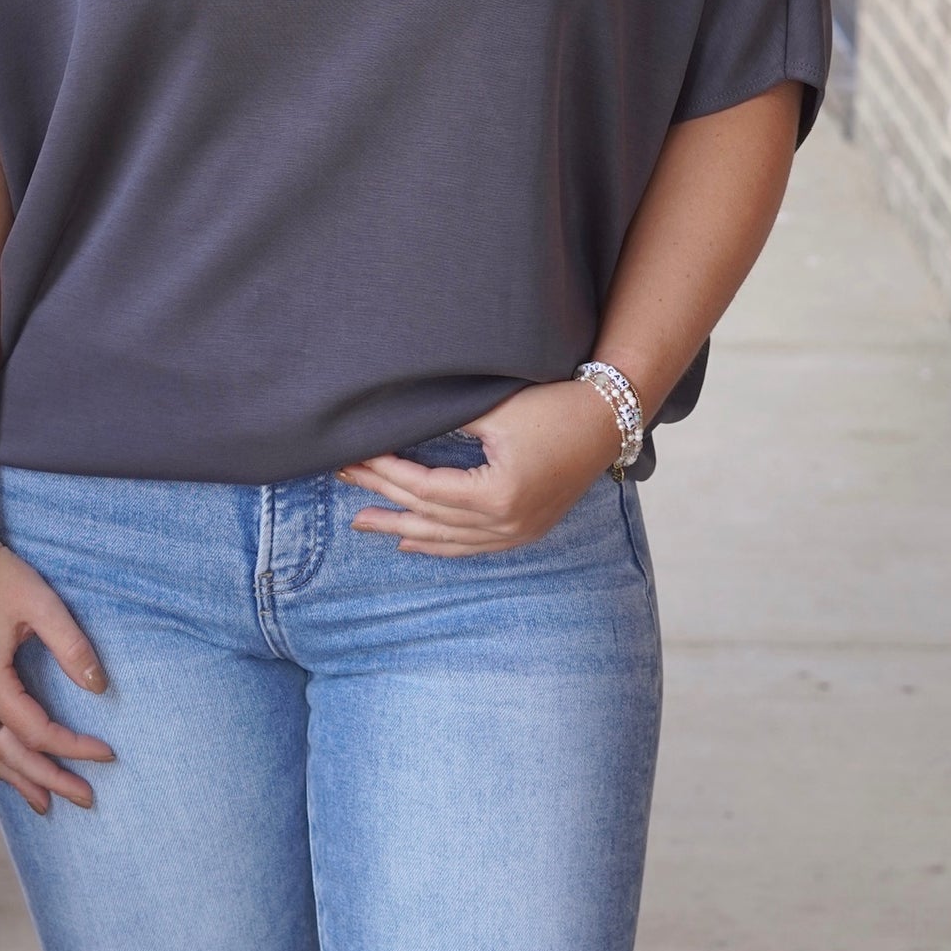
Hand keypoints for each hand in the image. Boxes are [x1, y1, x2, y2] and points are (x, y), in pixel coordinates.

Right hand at [0, 539, 115, 813]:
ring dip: (17, 777)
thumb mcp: (40, 604)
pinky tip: (4, 758)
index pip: (40, 732)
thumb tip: (100, 689)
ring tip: (44, 803)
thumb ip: (71, 647)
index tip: (109, 755)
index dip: (75, 747)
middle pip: (11, 756)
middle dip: (50, 780)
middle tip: (86, 800)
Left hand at [337, 377, 621, 557]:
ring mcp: (517, 532)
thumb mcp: (495, 408)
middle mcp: (506, 522)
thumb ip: (448, 421)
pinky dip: (438, 544)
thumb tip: (400, 421)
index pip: (424, 487)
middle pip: (429, 514)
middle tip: (341, 480)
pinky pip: (472, 546)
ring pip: (446, 539)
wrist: (608, 418)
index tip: (353, 455)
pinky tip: (410, 542)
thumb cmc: (554, 404)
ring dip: (402, 528)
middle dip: (382, 496)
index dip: (384, 471)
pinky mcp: (526, 530)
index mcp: (497, 494)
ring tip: (362, 523)